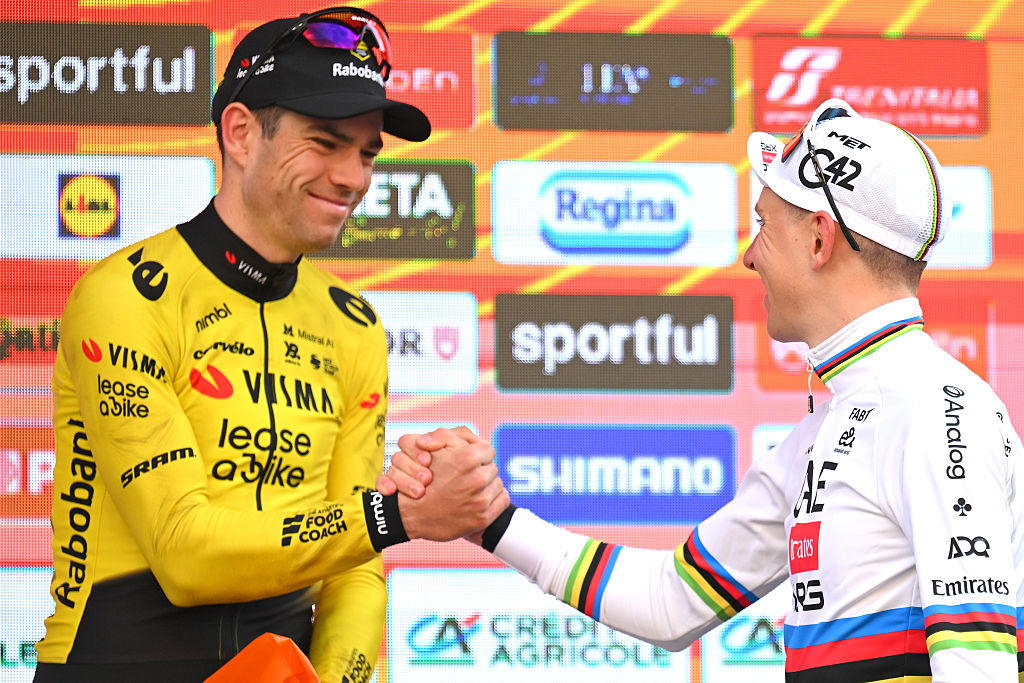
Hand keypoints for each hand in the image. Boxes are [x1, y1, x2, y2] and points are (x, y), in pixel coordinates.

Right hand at [392, 428, 508, 541]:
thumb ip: (453, 436)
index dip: (477, 454)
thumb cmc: (420, 478)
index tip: (469, 461)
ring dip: (487, 485)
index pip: (487, 450)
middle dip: (481, 470)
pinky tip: (478, 500)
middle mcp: (477, 478)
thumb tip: (476, 441)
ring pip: (497, 484)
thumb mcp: (432, 448)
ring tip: (469, 490)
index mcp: (467, 458)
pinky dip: (494, 500)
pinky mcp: (483, 517)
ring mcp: (481, 500)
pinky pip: (502, 500)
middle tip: (465, 477)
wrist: (411, 515)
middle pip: (492, 467)